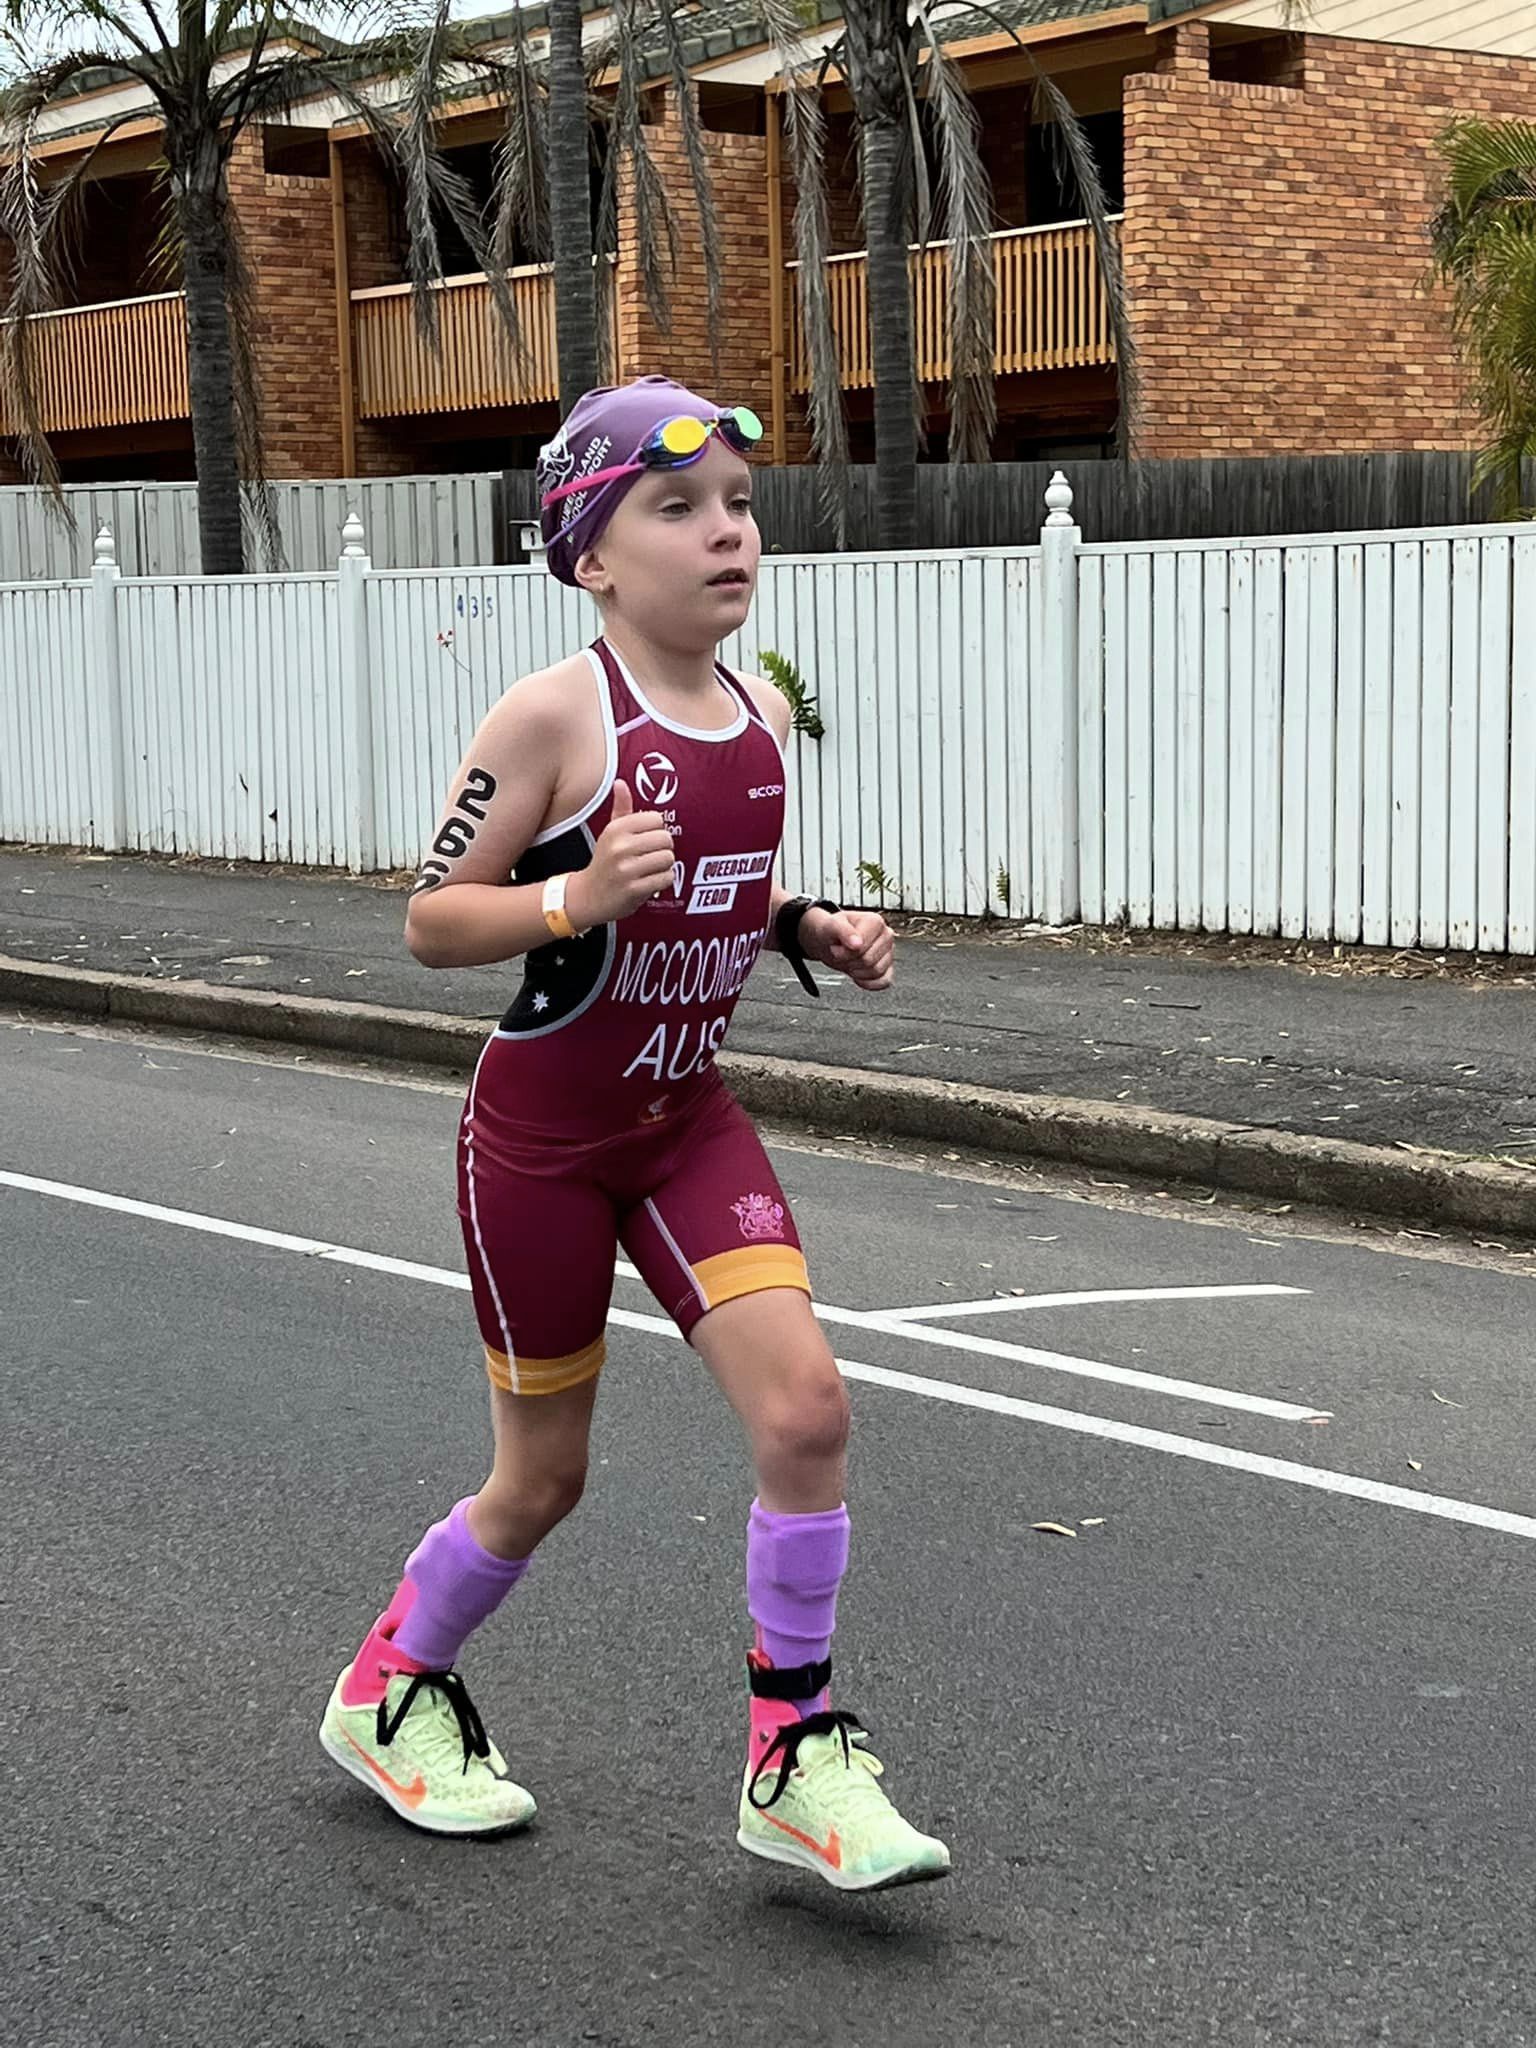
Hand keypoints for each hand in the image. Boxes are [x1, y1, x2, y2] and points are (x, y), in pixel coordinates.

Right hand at [568, 779, 674, 925]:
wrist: (587, 897)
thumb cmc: (603, 863)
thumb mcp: (609, 833)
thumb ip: (621, 808)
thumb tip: (620, 783)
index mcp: (616, 829)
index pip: (656, 819)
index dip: (656, 830)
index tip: (647, 839)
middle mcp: (620, 847)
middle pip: (666, 839)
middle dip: (663, 849)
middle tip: (650, 856)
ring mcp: (627, 869)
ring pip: (668, 859)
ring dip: (664, 866)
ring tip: (649, 869)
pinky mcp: (634, 889)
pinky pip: (666, 878)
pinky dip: (662, 881)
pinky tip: (649, 881)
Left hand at [804, 907, 894, 990]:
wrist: (830, 942)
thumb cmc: (832, 932)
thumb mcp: (831, 927)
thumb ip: (843, 931)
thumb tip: (857, 943)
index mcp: (876, 921)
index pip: (862, 948)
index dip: (845, 952)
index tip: (836, 947)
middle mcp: (886, 935)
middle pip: (869, 960)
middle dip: (850, 961)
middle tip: (842, 954)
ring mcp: (889, 952)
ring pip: (876, 972)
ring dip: (857, 971)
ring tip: (849, 960)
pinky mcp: (888, 968)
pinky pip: (884, 982)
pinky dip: (868, 982)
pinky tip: (858, 974)